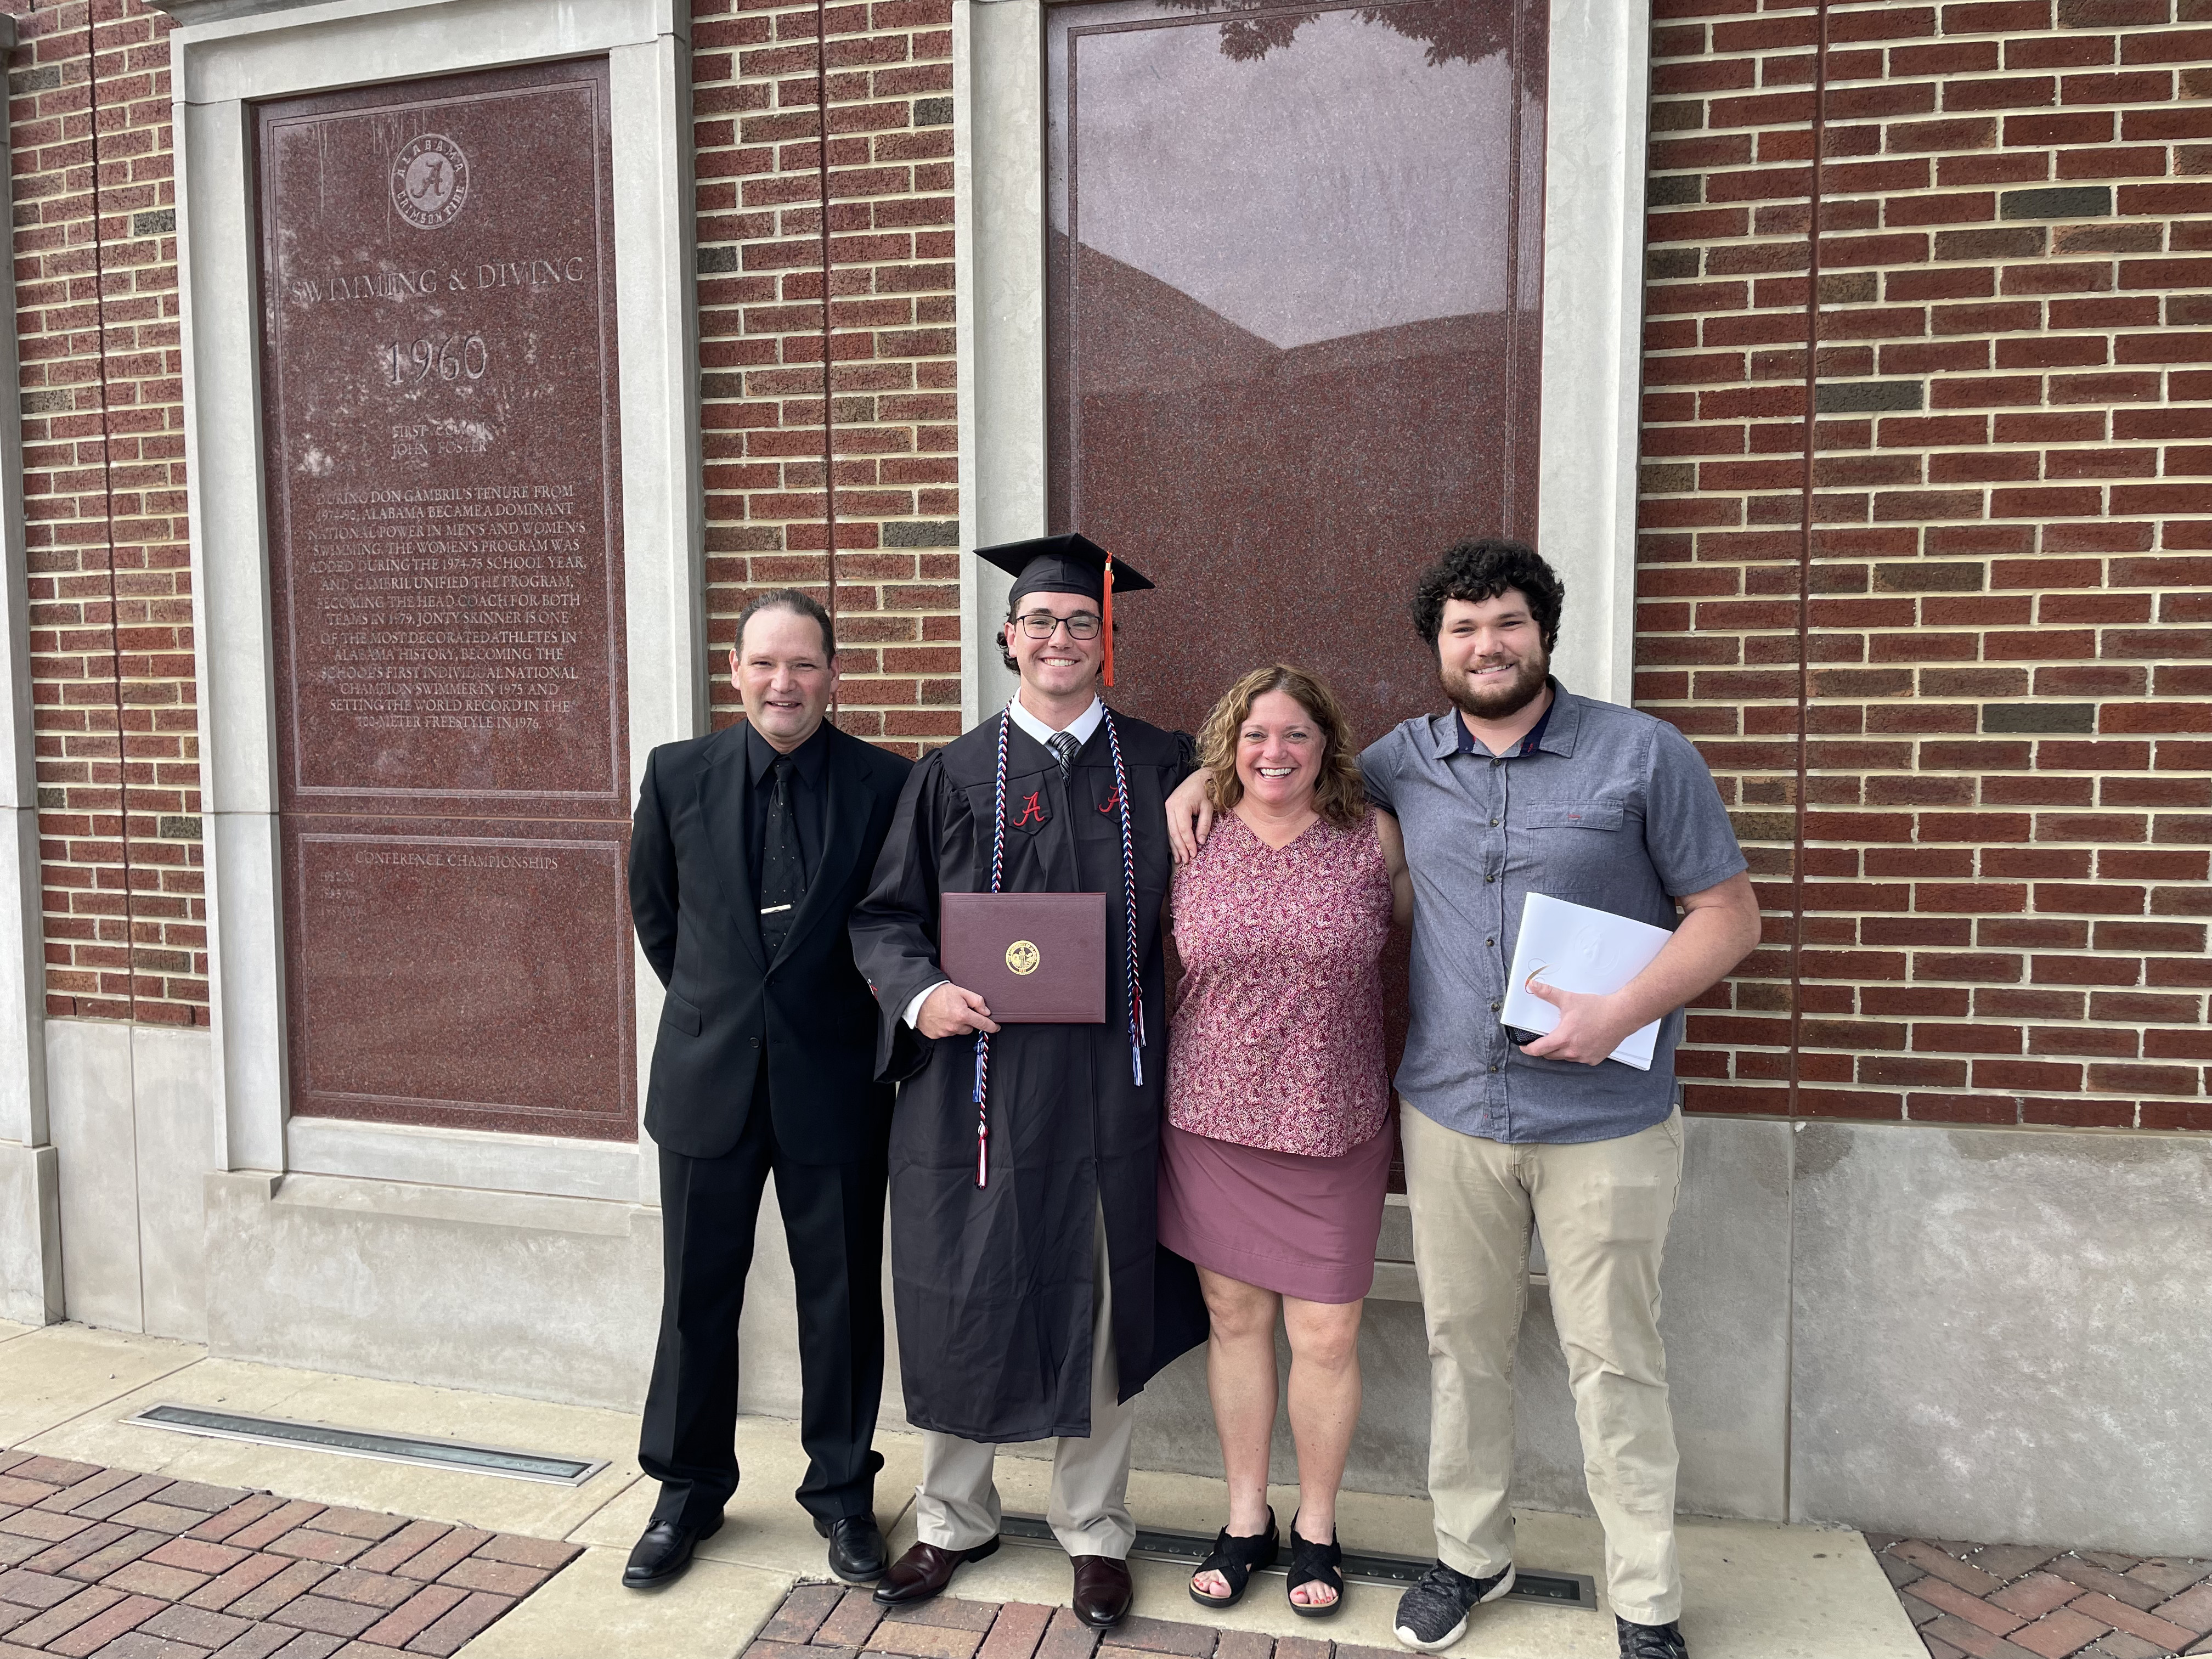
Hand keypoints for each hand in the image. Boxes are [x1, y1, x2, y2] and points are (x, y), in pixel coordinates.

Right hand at [917, 982, 998, 1038]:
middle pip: (969, 1028)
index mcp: (962, 1015)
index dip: (991, 1026)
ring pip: (957, 1031)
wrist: (917, 997)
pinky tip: (940, 1018)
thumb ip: (976, 1001)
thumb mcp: (961, 991)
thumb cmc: (937, 992)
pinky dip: (945, 1027)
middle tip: (959, 1010)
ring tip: (947, 1012)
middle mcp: (954, 1026)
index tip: (995, 1028)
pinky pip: (945, 1033)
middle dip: (968, 1021)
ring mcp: (944, 1032)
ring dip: (956, 1024)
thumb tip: (986, 1011)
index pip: (982, 1024)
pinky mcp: (935, 1035)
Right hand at [1165, 771, 1214, 864]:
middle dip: (1180, 848)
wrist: (1200, 777)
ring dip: (1174, 846)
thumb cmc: (1206, 791)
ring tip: (1179, 859)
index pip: (1184, 830)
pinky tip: (1175, 849)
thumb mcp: (1209, 808)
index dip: (1189, 843)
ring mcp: (1166, 807)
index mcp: (1180, 805)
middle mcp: (1170, 807)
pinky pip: (1168, 827)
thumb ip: (1204, 825)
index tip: (1194, 854)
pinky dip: (1172, 839)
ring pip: (1169, 832)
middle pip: (1174, 832)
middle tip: (1186, 860)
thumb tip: (1200, 841)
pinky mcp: (1167, 809)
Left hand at [1519, 978, 1638, 1065]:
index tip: (1524, 1048)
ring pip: (1565, 1058)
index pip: (1539, 1050)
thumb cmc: (1597, 1009)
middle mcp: (1572, 1051)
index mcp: (1563, 1038)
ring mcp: (1584, 1057)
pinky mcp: (1595, 1059)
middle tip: (1544, 1040)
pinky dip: (1576, 1052)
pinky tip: (1580, 1042)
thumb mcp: (1569, 999)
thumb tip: (1533, 986)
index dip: (1528, 1049)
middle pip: (1550, 1055)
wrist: (1621, 1015)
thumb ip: (1548, 993)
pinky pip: (1579, 1059)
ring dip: (1561, 1051)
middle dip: (1544, 1049)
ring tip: (1565, 1038)